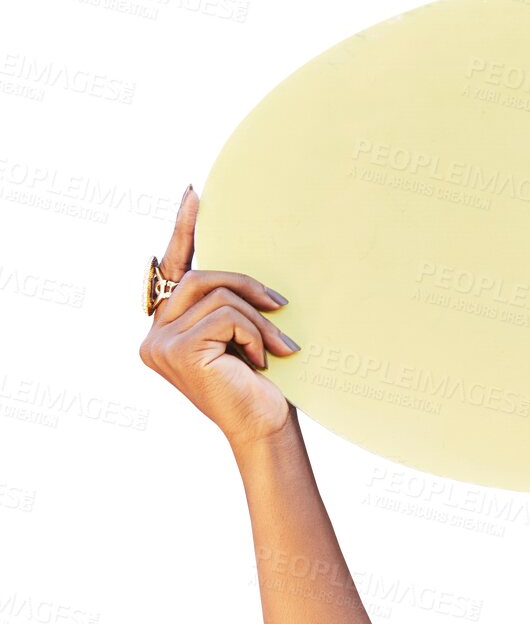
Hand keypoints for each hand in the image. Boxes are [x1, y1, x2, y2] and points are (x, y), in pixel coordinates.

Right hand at [138, 187, 301, 449]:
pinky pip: (225, 317)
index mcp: (167, 327)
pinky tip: (261, 362)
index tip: (194, 194)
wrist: (267, 429)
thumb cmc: (263, 386)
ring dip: (258, 319)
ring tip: (280, 347)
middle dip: (246, 285)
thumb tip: (240, 267)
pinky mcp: (177, 350)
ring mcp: (159, 343)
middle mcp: (154, 334)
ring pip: (217, 296)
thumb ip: (228, 304)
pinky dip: (253, 334)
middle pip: (200, 277)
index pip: (175, 271)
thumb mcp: (244, 335)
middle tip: (281, 304)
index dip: (184, 230)